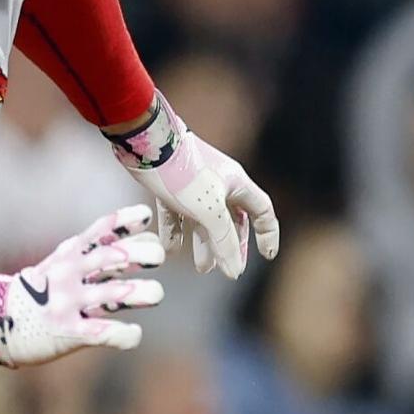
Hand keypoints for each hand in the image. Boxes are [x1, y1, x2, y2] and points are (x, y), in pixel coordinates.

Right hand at [0, 204, 163, 367]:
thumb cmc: (42, 290)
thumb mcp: (62, 261)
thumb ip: (98, 251)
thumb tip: (145, 237)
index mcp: (70, 254)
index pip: (100, 231)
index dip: (125, 221)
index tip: (146, 217)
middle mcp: (69, 274)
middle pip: (109, 257)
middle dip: (138, 254)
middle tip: (158, 257)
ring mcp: (68, 303)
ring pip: (111, 295)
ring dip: (138, 293)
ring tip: (155, 294)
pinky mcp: (68, 333)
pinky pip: (102, 333)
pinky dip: (124, 334)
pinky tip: (133, 333)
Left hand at [109, 94, 277, 278]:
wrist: (146, 143)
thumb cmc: (183, 173)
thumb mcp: (209, 211)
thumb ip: (223, 241)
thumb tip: (234, 270)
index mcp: (236, 184)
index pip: (262, 211)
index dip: (268, 234)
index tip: (267, 255)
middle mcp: (218, 182)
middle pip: (231, 219)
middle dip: (229, 246)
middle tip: (227, 270)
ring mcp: (193, 183)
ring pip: (203, 219)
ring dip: (203, 244)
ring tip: (201, 268)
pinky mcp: (169, 184)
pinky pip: (176, 213)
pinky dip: (176, 232)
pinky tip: (170, 250)